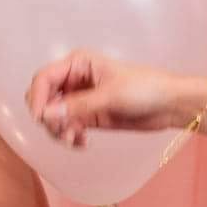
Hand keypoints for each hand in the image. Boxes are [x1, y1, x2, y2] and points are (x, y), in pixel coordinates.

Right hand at [25, 50, 188, 147]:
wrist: (169, 105)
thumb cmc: (146, 88)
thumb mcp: (111, 95)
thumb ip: (79, 106)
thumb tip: (47, 114)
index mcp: (78, 64)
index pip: (43, 78)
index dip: (37, 97)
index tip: (41, 117)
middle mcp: (75, 80)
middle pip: (43, 99)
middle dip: (48, 117)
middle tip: (63, 130)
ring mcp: (80, 100)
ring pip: (53, 117)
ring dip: (58, 130)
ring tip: (75, 139)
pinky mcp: (88, 116)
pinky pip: (66, 127)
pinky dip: (69, 137)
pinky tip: (82, 143)